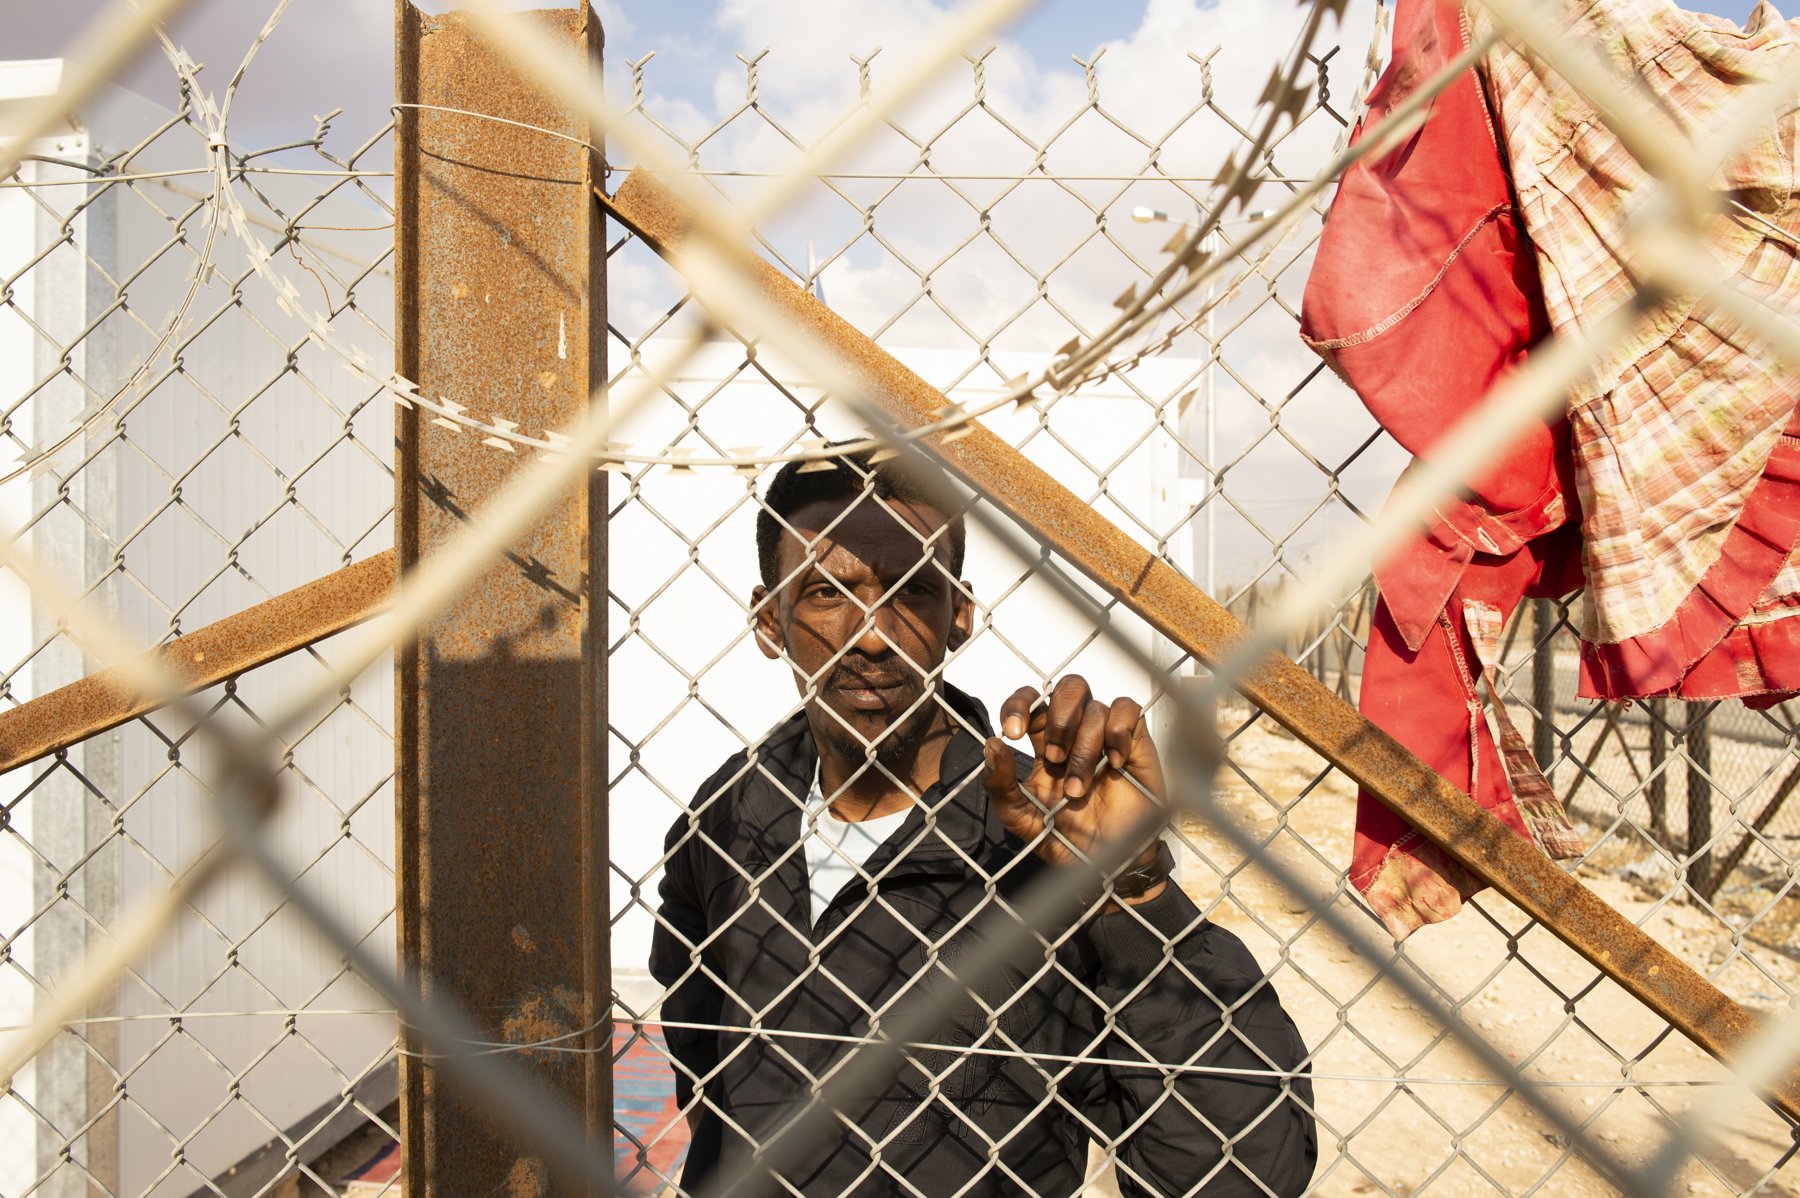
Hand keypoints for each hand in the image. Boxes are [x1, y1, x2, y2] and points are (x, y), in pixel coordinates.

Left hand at [981, 676, 1168, 906]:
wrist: (1108, 865)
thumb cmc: (1066, 840)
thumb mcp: (1020, 818)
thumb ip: (1000, 784)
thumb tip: (991, 744)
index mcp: (1045, 743)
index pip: (1032, 700)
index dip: (1019, 703)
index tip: (1012, 733)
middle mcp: (1077, 733)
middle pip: (1070, 687)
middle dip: (1059, 717)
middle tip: (1053, 757)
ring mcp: (1107, 736)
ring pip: (1095, 708)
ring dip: (1084, 748)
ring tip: (1079, 789)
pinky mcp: (1135, 743)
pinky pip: (1127, 710)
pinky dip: (1118, 733)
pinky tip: (1116, 764)